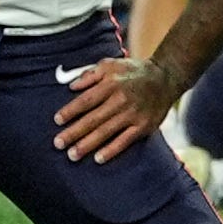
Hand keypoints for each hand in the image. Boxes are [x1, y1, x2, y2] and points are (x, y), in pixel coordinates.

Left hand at [52, 57, 181, 163]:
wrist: (166, 77)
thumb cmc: (132, 71)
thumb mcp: (110, 64)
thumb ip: (90, 74)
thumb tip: (71, 86)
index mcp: (111, 84)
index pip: (86, 100)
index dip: (70, 111)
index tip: (56, 120)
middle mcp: (121, 100)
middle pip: (93, 119)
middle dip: (74, 132)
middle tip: (57, 144)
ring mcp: (133, 114)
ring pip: (106, 132)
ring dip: (88, 144)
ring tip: (72, 155)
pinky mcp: (144, 126)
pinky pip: (125, 140)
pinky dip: (112, 150)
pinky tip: (98, 159)